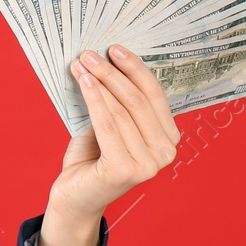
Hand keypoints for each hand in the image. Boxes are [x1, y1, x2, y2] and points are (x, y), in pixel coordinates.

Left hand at [50, 44, 182, 219]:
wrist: (76, 197)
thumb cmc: (93, 158)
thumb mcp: (112, 125)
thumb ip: (120, 102)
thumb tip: (109, 60)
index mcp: (169, 138)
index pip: (155, 95)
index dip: (135, 68)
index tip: (115, 48)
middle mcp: (166, 153)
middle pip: (137, 100)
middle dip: (112, 72)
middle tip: (90, 53)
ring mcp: (148, 164)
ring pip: (121, 110)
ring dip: (99, 82)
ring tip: (80, 64)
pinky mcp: (126, 170)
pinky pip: (108, 124)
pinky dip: (95, 99)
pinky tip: (84, 82)